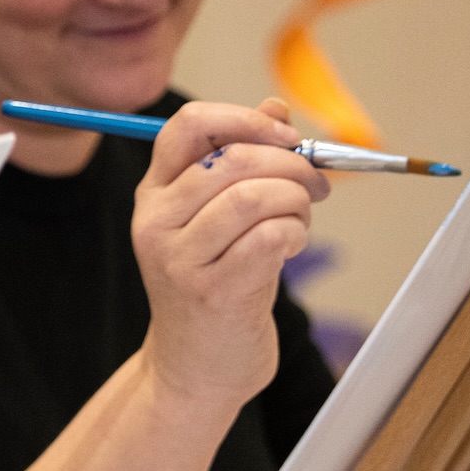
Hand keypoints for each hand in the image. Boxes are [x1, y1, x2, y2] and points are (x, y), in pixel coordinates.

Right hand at [131, 97, 327, 414]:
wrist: (195, 365)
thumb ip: (240, 160)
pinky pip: (272, 237)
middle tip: (316, 185)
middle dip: (292, 164)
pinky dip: (296, 235)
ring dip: (298, 201)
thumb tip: (275, 105)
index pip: (187, 125)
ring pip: (256, 195)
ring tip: (300, 220)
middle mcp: (155, 222)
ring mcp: (179, 258)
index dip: (245, 118)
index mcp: (153, 195)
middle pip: (234, 158)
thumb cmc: (216, 285)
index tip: (285, 137)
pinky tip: (290, 248)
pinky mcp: (212, 290)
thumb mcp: (218, 218)